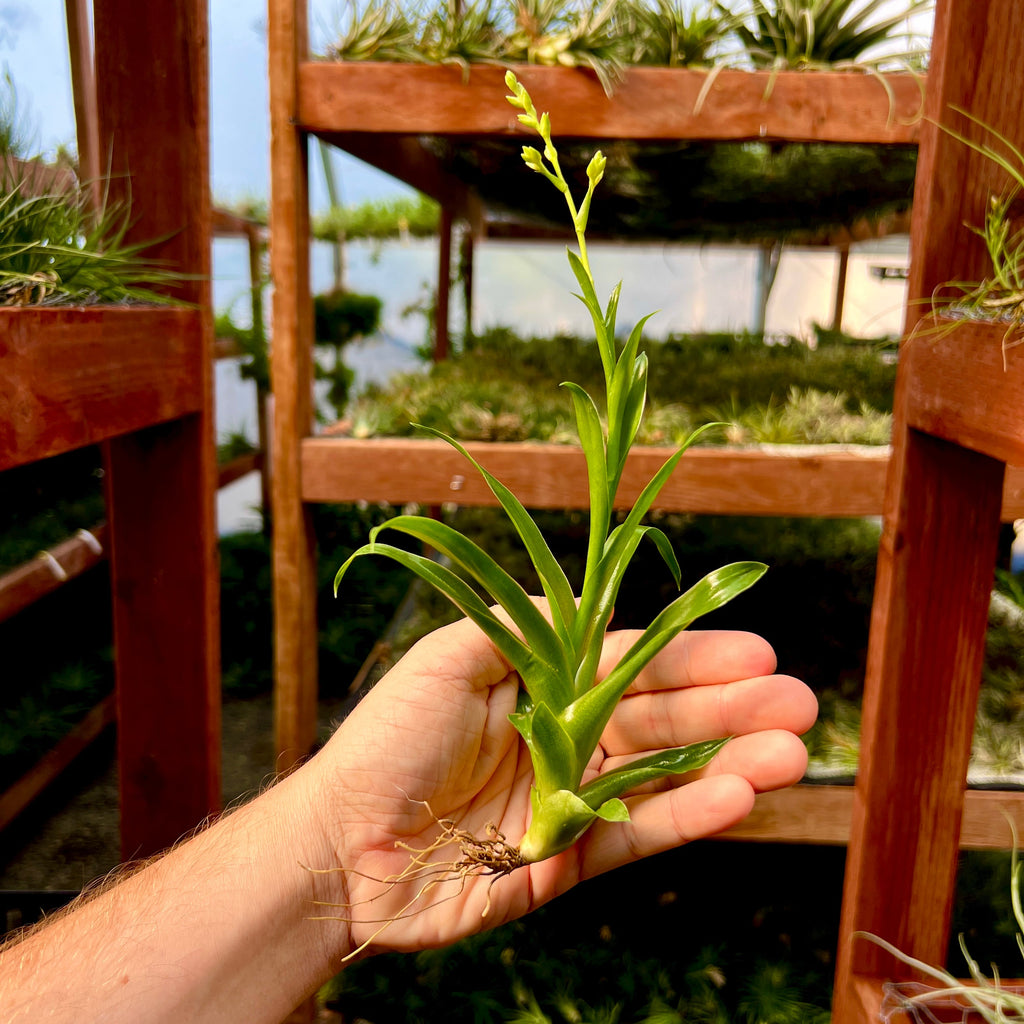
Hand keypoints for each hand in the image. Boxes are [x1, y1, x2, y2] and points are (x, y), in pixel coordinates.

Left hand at [308, 616, 816, 959]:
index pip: (633, 664)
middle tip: (798, 703)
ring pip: (664, 775)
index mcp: (542, 686)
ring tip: (790, 752)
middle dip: (731, 708)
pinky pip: (636, 833)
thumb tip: (595, 604)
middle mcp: (566, 739)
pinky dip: (687, 815)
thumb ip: (527, 628)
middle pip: (662, 717)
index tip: (755, 650)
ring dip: (729, 762)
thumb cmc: (388, 738)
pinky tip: (737, 796)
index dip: (693, 657)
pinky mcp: (568, 861)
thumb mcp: (452, 655)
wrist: (342, 842)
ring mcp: (571, 800)